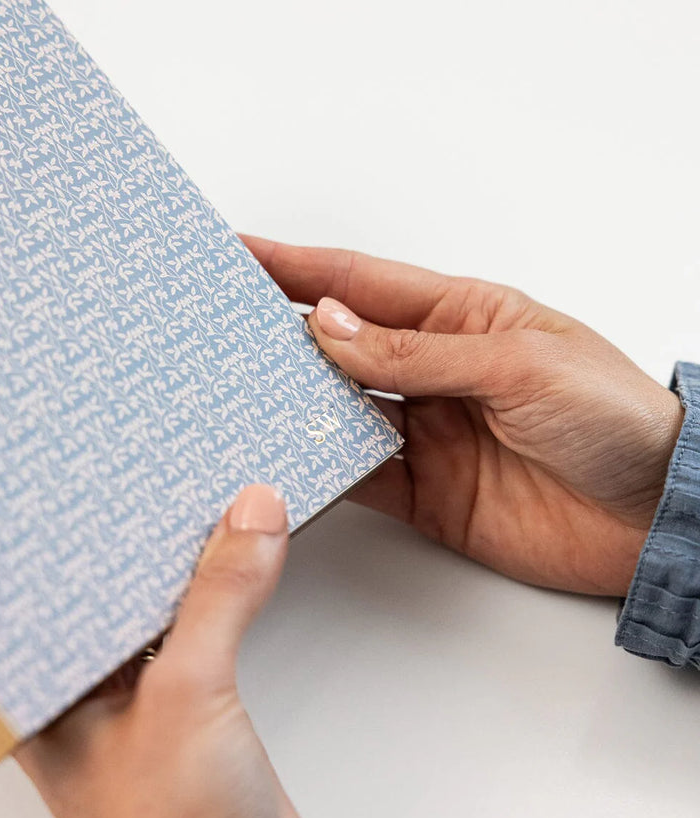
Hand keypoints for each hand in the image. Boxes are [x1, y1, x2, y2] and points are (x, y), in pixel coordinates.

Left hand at [15, 485, 322, 817]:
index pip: (54, 588)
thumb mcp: (188, 696)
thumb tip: (249, 516)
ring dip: (189, 564)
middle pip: (112, 591)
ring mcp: (140, 701)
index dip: (78, 532)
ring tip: (206, 501)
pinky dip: (223, 597)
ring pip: (163, 609)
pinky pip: (204, 632)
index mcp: (49, 693)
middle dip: (142, 538)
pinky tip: (238, 560)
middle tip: (163, 473)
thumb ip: (219, 599)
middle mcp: (85, 692)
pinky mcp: (193, 708)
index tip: (103, 476)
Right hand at [244, 236, 683, 595]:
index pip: (361, 284)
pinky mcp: (426, 492)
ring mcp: (427, 433)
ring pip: (338, 413)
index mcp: (463, 318)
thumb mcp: (518, 365)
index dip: (296, 268)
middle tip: (215, 328)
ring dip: (290, 405)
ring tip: (233, 395)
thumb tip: (331, 325)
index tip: (237, 253)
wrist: (650, 516)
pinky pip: (358, 476)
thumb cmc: (613, 419)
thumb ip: (419, 354)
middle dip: (278, 335)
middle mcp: (435, 373)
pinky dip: (320, 472)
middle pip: (340, 348)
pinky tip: (285, 463)